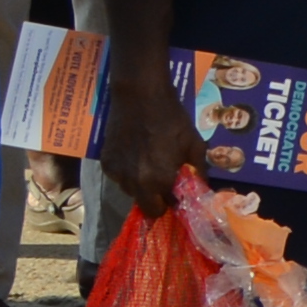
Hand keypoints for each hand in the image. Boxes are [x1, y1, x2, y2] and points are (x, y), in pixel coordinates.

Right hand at [93, 55, 201, 224]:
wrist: (140, 96)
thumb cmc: (172, 119)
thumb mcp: (194, 144)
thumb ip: (199, 172)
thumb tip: (202, 188)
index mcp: (157, 180)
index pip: (159, 211)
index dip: (169, 204)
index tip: (175, 194)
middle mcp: (133, 182)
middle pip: (144, 205)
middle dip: (155, 198)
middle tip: (164, 181)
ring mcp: (115, 173)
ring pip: (130, 191)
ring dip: (141, 184)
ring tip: (149, 162)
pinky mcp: (105, 162)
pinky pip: (119, 177)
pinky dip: (128, 172)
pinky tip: (136, 154)